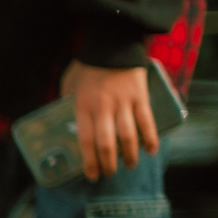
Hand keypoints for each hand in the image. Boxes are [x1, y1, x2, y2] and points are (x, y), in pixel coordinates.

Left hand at [62, 60, 159, 179]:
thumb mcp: (69, 83)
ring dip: (129, 155)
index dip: (89, 161)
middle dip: (109, 163)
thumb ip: (67, 101)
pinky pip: (146, 121)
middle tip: (110, 174)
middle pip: (106, 143)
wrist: (111, 43)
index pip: (85, 141)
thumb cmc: (87, 65)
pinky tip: (150, 150)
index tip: (92, 175)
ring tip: (130, 165)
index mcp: (82, 106)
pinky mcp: (140, 96)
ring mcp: (123, 102)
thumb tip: (66, 120)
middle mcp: (102, 107)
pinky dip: (149, 138)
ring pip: (127, 136)